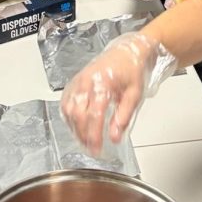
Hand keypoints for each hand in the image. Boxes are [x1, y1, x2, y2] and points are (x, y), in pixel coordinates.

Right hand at [60, 30, 174, 155]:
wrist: (126, 52)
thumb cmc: (131, 70)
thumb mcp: (135, 94)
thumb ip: (124, 116)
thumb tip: (115, 136)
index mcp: (102, 83)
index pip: (94, 115)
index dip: (94, 135)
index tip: (97, 149)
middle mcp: (86, 81)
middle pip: (78, 114)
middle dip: (83, 135)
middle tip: (92, 148)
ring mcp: (78, 81)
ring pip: (68, 110)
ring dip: (75, 128)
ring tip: (85, 140)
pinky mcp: (74, 82)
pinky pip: (65, 102)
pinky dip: (69, 117)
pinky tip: (77, 126)